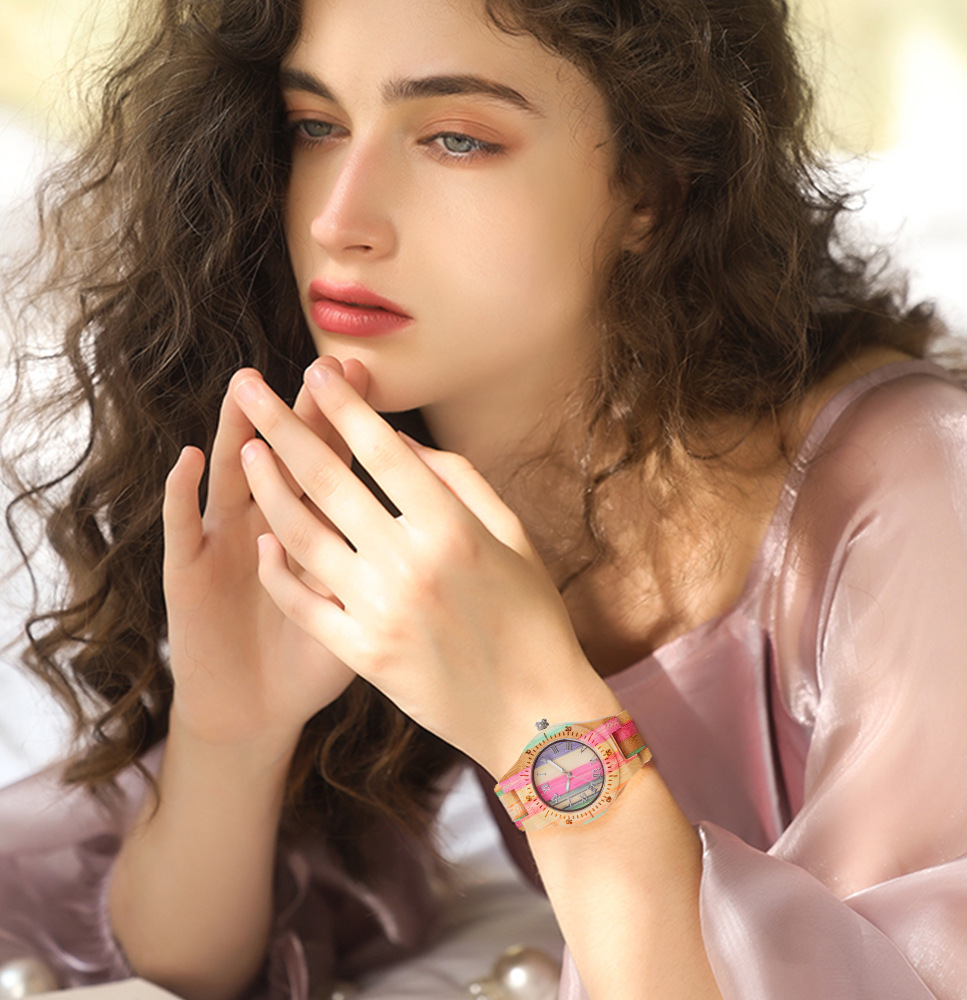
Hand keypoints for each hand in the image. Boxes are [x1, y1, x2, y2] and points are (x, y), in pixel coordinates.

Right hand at [161, 365, 369, 752]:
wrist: (260, 709)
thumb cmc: (318, 659)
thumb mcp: (360, 607)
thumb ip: (382, 556)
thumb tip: (415, 504)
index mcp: (316, 528)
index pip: (338, 464)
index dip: (349, 423)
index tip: (365, 376)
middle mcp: (268, 522)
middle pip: (287, 461)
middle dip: (304, 415)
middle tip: (317, 366)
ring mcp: (225, 541)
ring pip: (231, 478)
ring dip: (236, 434)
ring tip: (246, 390)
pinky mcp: (187, 571)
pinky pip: (181, 528)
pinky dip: (181, 494)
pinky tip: (191, 459)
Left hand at [232, 358, 619, 775]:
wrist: (534, 714)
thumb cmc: (532, 617)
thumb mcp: (513, 538)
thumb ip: (460, 481)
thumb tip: (403, 442)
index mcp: (453, 529)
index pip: (383, 452)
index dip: (345, 406)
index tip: (316, 369)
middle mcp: (410, 564)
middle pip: (329, 481)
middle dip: (281, 426)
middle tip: (247, 388)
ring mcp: (379, 612)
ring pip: (304, 536)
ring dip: (269, 489)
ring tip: (247, 452)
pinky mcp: (361, 655)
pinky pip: (304, 602)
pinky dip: (281, 569)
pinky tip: (266, 539)